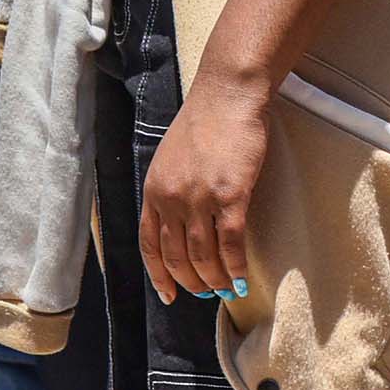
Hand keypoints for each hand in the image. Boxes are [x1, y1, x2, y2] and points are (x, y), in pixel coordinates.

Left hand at [140, 72, 264, 306]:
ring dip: (214, 280)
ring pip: (203, 257)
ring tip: (224, 291)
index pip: (150, 245)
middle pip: (177, 257)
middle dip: (190, 282)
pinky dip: (235, 267)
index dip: (159, 274)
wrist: (228, 95)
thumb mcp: (171, 157)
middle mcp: (172, 199)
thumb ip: (170, 189)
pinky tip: (240, 279)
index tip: (168, 294)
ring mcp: (201, 199)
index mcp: (154, 190)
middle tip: (204, 293)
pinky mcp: (231, 196)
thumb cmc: (205, 120)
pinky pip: (231, 244)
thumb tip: (180, 221)